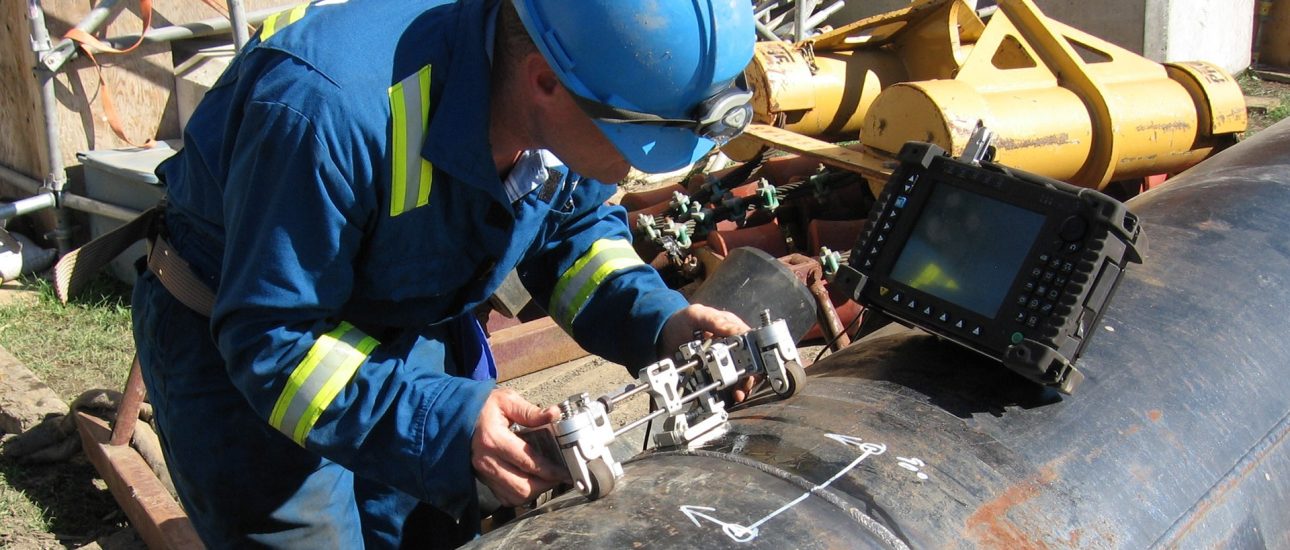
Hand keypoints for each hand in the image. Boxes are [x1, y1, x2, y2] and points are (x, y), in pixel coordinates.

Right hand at [471, 388, 568, 506]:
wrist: (457, 414)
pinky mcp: (482, 478)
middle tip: (559, 476)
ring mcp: (482, 472)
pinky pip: (504, 497)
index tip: (565, 472)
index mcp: (493, 439)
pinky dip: (520, 495)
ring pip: (513, 496)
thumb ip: (530, 411)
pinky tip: (530, 482)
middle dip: (545, 485)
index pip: (528, 462)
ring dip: (534, 492)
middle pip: (521, 486)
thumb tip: (554, 414)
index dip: (550, 470)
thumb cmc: (483, 406)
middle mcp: (486, 460)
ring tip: (547, 480)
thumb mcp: (506, 401)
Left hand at [658, 304, 758, 401]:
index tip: (752, 364)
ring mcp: (721, 361)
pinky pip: (724, 385)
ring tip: (737, 393)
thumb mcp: (696, 315)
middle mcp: (730, 346)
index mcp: (730, 329)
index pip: (751, 342)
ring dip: (741, 386)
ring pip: (740, 376)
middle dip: (749, 375)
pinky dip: (728, 392)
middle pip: (749, 362)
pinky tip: (728, 396)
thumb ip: (714, 321)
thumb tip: (736, 330)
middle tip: (744, 384)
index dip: (755, 354)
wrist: (662, 336)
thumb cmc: (681, 321)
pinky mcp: (712, 373)